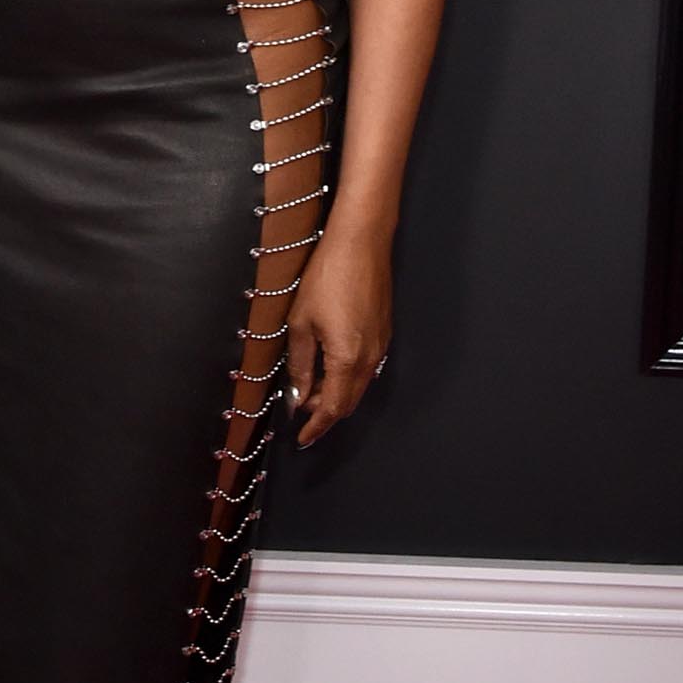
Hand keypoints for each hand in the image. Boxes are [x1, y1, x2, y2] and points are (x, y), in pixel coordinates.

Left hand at [285, 224, 390, 446]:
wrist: (361, 243)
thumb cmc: (328, 276)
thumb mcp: (301, 323)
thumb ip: (300, 365)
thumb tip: (298, 394)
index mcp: (348, 359)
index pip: (332, 408)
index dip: (316, 427)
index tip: (302, 439)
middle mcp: (370, 358)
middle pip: (349, 402)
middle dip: (324, 414)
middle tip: (301, 415)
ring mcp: (381, 346)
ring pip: (359, 387)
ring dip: (336, 396)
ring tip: (310, 394)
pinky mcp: (384, 333)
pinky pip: (366, 369)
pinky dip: (347, 379)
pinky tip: (330, 371)